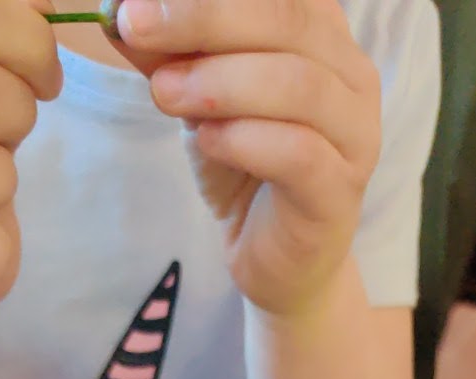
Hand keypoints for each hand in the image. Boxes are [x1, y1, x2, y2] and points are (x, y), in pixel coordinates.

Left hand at [116, 0, 381, 317]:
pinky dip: (243, 139)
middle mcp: (351, 74)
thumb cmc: (244, 163)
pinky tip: (205, 140)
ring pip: (298, 85)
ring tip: (164, 94)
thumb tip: (121, 11)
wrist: (274, 256)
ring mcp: (355, 134)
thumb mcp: (197, 95)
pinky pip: (298, 153)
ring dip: (219, 82)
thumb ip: (169, 52)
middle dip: (203, 17)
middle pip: (286, 20)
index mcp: (322, 32)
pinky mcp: (340, 192)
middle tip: (137, 25)